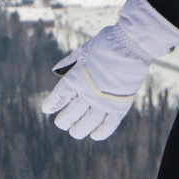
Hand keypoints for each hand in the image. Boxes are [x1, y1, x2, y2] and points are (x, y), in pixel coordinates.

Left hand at [44, 0, 178, 139]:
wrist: (131, 44)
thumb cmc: (106, 43)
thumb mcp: (83, 50)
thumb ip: (69, 62)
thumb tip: (56, 71)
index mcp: (76, 78)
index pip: (58, 98)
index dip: (52, 104)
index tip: (47, 109)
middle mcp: (88, 93)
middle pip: (71, 114)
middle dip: (64, 120)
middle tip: (62, 123)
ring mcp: (104, 101)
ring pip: (87, 123)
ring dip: (79, 130)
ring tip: (74, 132)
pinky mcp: (120, 105)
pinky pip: (109, 124)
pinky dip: (101, 132)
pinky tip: (94, 135)